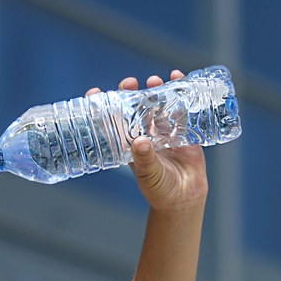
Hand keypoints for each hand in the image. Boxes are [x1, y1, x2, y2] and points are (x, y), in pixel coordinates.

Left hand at [112, 73, 208, 211]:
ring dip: (156, 91)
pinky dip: (181, 95)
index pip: (113, 121)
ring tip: (154, 80)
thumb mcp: (149, 175)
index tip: (96, 92)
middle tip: (130, 82)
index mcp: (129, 144)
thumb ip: (145, 159)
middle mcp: (145, 134)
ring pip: (158, 106)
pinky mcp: (183, 133)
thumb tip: (140, 142)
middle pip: (136, 108)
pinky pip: (181, 111)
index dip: (105, 106)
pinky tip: (179, 80)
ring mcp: (164, 132)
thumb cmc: (160, 190)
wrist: (184, 200)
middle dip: (132, 93)